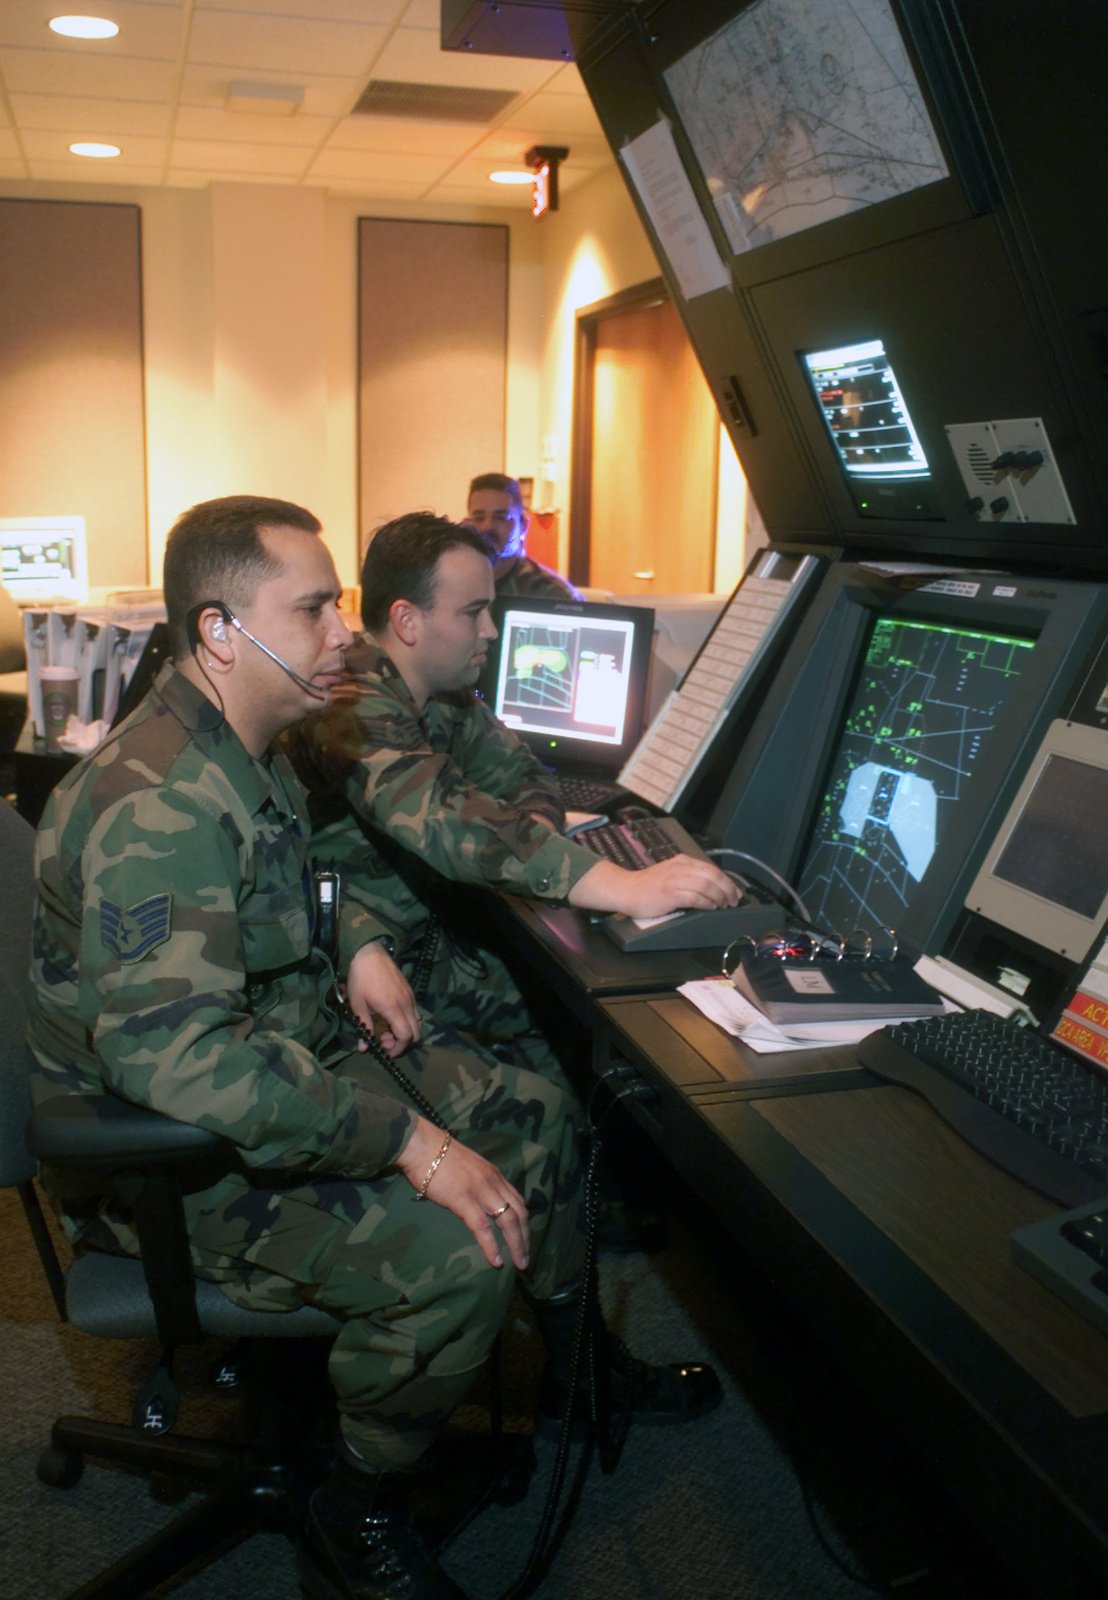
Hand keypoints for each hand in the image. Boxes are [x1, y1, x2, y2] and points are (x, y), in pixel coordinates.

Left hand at [345, 940, 420, 1057]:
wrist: (369, 953)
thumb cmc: (361, 979)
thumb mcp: (358, 1004)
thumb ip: (363, 1026)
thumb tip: (364, 1047)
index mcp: (394, 1009)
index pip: (406, 1036)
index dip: (398, 1048)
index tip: (385, 1051)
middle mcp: (407, 1004)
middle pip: (416, 1033)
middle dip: (403, 1042)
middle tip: (385, 1040)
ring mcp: (410, 997)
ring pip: (417, 1023)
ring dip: (405, 1031)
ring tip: (387, 1028)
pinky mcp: (410, 991)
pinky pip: (415, 1012)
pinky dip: (406, 1020)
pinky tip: (390, 1016)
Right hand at [397, 1120, 529, 1270]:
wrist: (422, 1146)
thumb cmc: (439, 1156)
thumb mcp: (469, 1167)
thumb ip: (478, 1182)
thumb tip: (479, 1200)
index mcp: (495, 1174)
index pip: (518, 1201)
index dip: (524, 1222)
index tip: (524, 1239)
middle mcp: (494, 1182)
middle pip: (519, 1213)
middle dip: (525, 1237)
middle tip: (526, 1259)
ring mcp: (481, 1191)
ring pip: (508, 1221)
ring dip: (516, 1245)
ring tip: (520, 1264)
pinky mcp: (464, 1200)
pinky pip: (483, 1228)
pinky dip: (492, 1246)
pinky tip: (497, 1261)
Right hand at [569, 853, 739, 919]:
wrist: (625, 890)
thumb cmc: (647, 887)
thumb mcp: (670, 874)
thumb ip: (688, 877)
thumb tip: (712, 888)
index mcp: (682, 861)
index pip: (711, 868)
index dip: (727, 881)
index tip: (734, 892)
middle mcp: (680, 867)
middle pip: (712, 876)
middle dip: (727, 889)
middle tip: (733, 901)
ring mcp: (674, 880)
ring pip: (706, 885)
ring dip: (719, 897)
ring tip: (724, 906)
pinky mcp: (669, 894)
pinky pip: (695, 897)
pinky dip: (706, 903)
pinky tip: (710, 907)